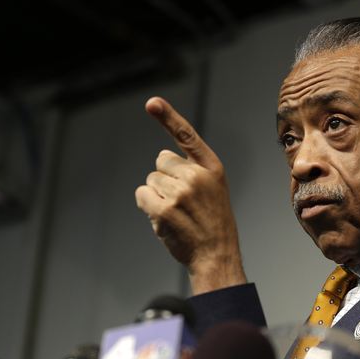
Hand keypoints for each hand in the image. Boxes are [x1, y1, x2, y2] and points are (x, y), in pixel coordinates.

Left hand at [135, 97, 245, 294]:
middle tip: (182, 202)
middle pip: (160, 161)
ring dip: (157, 195)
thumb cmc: (212, 224)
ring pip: (151, 180)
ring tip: (177, 214)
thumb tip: (161, 159)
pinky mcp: (164, 210)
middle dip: (164, 179)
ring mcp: (181, 193)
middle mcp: (197, 176)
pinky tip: (165, 220)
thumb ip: (193, 171)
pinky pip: (142, 195)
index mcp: (212, 167)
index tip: (152, 102)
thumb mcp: (215, 190)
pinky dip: (147, 206)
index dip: (168, 117)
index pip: (186, 135)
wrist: (217, 256)